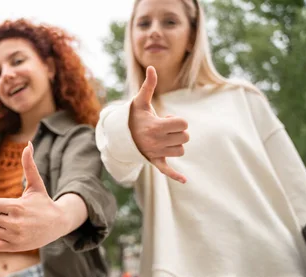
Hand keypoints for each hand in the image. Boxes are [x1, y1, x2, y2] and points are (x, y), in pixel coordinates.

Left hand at [0, 141, 65, 251]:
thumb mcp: (36, 184)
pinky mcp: (13, 248)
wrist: (58, 224)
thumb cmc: (44, 203)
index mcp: (17, 207)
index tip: (9, 205)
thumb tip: (28, 144)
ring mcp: (14, 238)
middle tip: (14, 216)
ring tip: (14, 225)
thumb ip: (29, 165)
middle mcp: (15, 224)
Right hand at [129, 65, 189, 183]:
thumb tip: (152, 67)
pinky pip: (167, 170)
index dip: (178, 121)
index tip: (166, 120)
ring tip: (164, 140)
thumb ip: (149, 85)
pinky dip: (175, 175)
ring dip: (176, 145)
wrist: (121, 135)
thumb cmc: (134, 116)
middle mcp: (157, 141)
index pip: (183, 124)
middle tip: (165, 129)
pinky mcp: (155, 162)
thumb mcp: (140, 101)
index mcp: (156, 126)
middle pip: (185, 138)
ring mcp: (156, 153)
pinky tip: (184, 180)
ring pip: (180, 151)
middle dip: (178, 132)